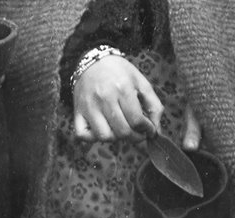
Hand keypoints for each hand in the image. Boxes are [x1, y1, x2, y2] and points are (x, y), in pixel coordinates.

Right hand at [72, 53, 198, 146]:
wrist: (92, 61)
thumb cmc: (119, 73)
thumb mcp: (141, 82)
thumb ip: (153, 105)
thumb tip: (156, 130)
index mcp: (123, 89)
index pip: (137, 121)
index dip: (146, 130)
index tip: (148, 130)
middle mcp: (104, 98)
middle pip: (122, 132)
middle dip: (134, 137)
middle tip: (137, 133)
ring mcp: (89, 107)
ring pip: (104, 136)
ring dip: (115, 138)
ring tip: (120, 130)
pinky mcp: (77, 112)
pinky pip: (82, 135)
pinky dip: (92, 138)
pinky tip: (102, 129)